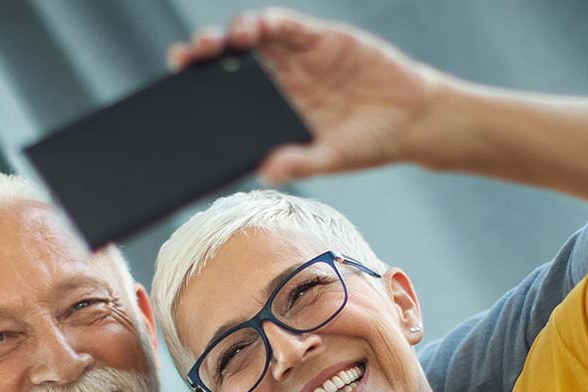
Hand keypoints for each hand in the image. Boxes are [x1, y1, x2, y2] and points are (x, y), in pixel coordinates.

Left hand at [168, 7, 445, 183]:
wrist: (413, 119)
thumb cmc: (368, 145)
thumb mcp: (331, 159)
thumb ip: (300, 163)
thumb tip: (267, 172)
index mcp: (274, 111)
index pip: (229, 96)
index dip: (203, 91)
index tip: (175, 92)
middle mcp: (281, 81)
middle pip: (232, 62)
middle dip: (205, 57)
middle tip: (184, 58)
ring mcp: (299, 58)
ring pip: (255, 39)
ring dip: (231, 35)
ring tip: (217, 42)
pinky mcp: (322, 38)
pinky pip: (289, 26)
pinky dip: (271, 23)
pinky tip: (255, 27)